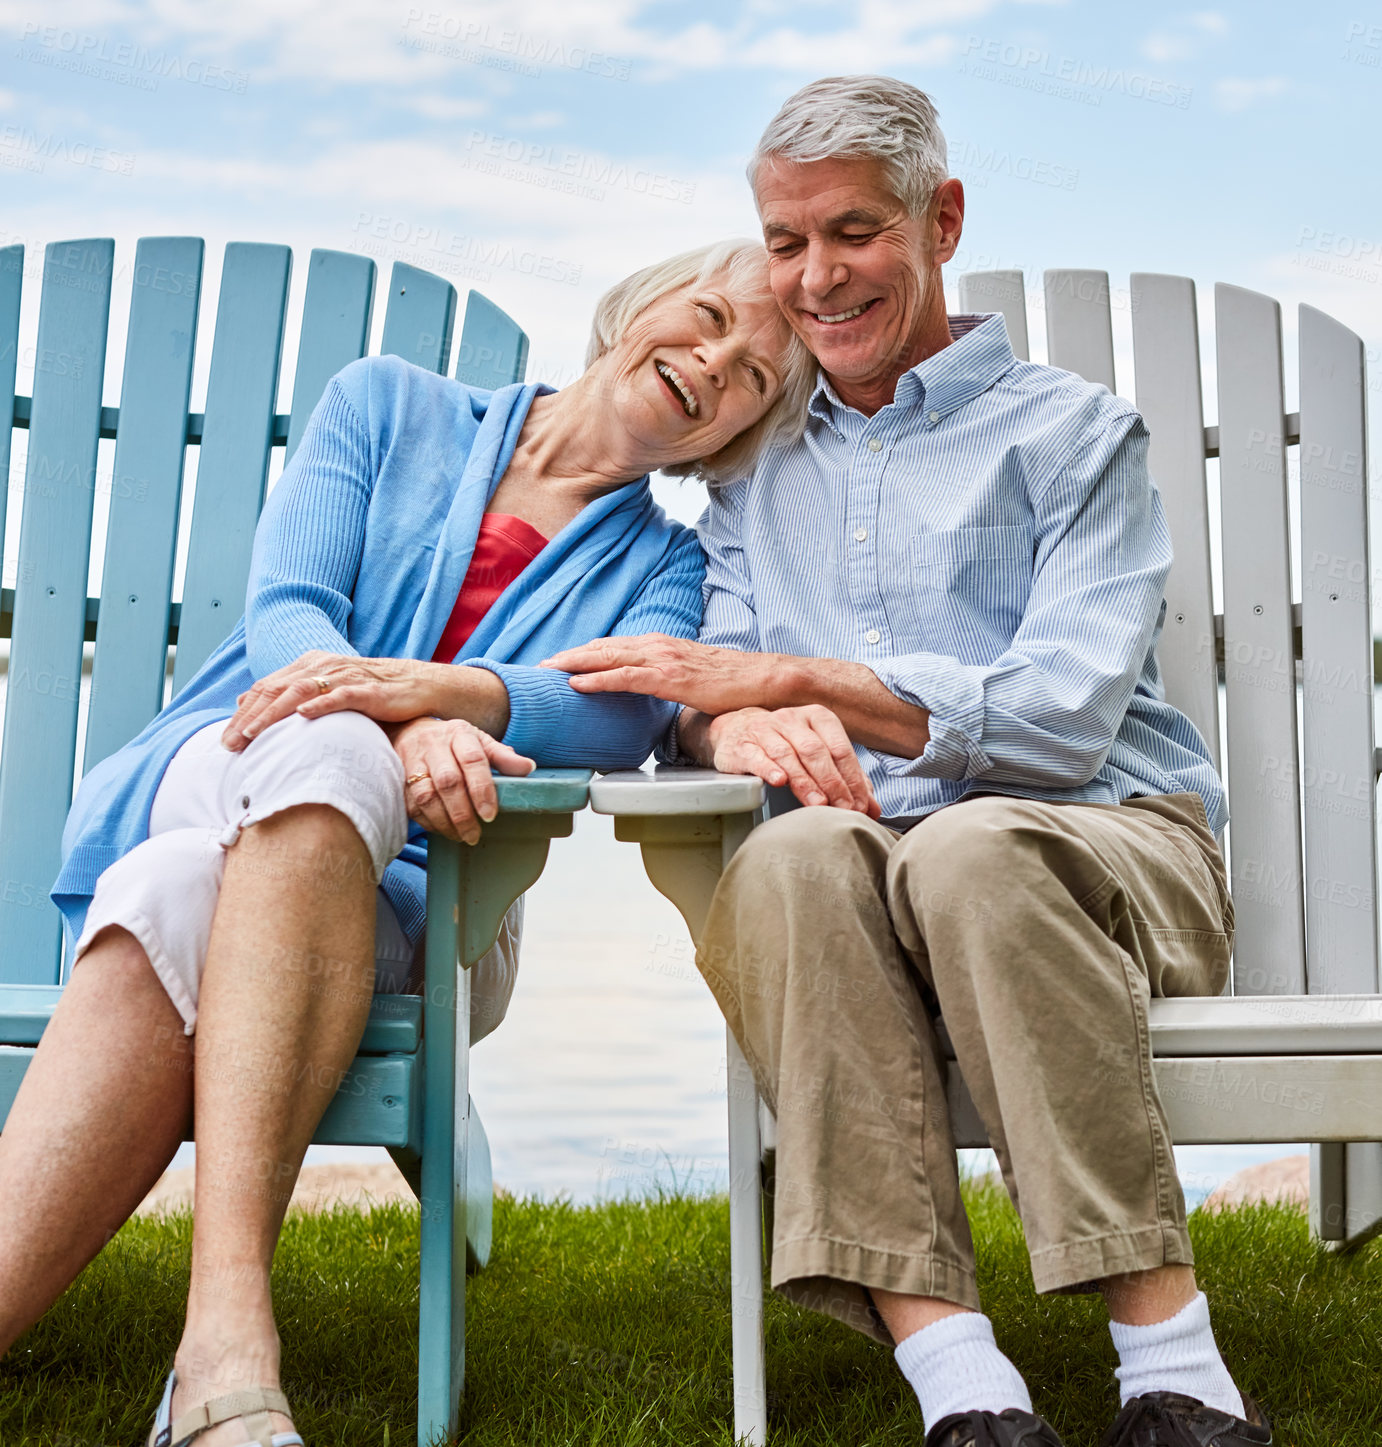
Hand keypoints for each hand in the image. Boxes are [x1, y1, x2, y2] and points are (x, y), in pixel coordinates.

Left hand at [221, 651, 445, 750]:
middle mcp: (321, 666)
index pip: (265, 688)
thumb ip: (290, 695)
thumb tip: (248, 703)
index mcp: (308, 665)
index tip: (226, 741)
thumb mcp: (325, 691)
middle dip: (249, 719)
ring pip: (299, 693)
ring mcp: (343, 677)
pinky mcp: (365, 690)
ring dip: (273, 715)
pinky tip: (303, 716)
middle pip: (275, 690)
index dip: (243, 714)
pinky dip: (319, 705)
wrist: (415, 685)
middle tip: (230, 745)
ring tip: (254, 734)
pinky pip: (339, 696)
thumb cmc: (368, 694)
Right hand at [392, 717, 535, 844]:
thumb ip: (502, 756)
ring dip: (444, 821)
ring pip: (426, 796)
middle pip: (448, 781)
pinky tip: (442, 830)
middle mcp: (433, 745)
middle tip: (475, 834)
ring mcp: (412, 761)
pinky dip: (427, 822)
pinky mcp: (397, 778)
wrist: (407, 729)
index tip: (490, 815)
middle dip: (463, 812)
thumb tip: (529, 767)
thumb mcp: (479, 740)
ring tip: (461, 836)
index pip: (473, 760)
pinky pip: (410, 804)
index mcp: (459, 734)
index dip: (482, 789)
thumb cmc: (451, 740)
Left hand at [539, 634, 779, 715]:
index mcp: (659, 645)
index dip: (581, 653)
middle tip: (539, 666)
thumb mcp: (689, 676)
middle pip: (601, 647)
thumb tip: (648, 691)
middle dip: (567, 656)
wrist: (760, 678)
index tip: (557, 662)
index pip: (611, 646)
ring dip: (573, 664)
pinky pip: (626, 678)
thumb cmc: (729, 681)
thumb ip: (664, 678)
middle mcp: (656, 645)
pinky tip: (578, 685)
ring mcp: (662, 658)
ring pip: (607, 657)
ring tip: (547, 672)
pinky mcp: (670, 677)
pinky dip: (598, 680)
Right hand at [707, 706, 879, 816]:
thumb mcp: (818, 754)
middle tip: (843, 809)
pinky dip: (769, 769)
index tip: (861, 806)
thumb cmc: (786, 744)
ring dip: (805, 782)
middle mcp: (792, 719)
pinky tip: (779, 782)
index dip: (853, 779)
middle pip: (816, 752)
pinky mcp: (743, 745)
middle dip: (833, 783)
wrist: (738, 730)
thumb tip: (873, 809)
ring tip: (819, 804)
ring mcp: (765, 730)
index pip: (840, 749)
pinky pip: (758, 757)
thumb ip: (846, 779)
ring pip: (788, 755)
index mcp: (817, 718)